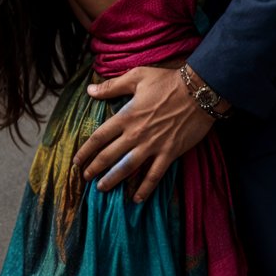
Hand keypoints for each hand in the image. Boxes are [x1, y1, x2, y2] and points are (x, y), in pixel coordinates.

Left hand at [74, 66, 214, 202]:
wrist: (199, 92)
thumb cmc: (168, 82)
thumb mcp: (137, 77)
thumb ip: (112, 86)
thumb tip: (90, 90)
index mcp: (126, 116)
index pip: (99, 137)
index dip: (85, 151)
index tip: (76, 160)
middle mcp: (136, 134)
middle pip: (109, 156)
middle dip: (94, 168)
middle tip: (85, 178)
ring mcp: (152, 146)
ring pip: (127, 168)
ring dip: (112, 180)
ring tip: (102, 188)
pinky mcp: (169, 153)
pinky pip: (154, 175)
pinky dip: (145, 188)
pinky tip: (137, 199)